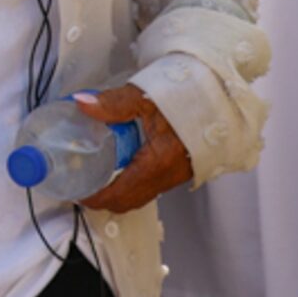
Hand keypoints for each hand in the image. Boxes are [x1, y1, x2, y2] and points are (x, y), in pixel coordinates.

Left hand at [76, 84, 193, 213]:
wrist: (223, 95)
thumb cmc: (190, 95)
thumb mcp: (146, 97)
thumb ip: (112, 103)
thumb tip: (82, 105)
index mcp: (157, 163)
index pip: (118, 195)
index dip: (93, 197)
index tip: (75, 188)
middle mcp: (167, 176)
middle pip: (127, 202)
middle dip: (102, 197)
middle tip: (82, 181)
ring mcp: (176, 174)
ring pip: (140, 194)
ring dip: (117, 189)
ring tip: (97, 172)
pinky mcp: (180, 167)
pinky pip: (151, 184)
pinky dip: (132, 180)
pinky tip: (123, 161)